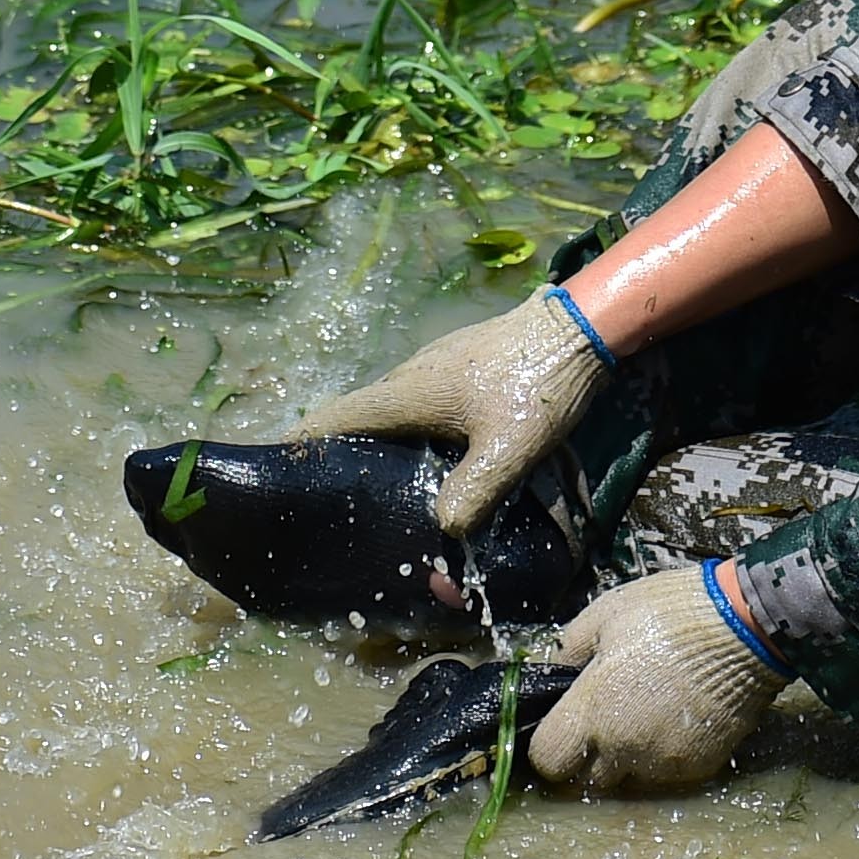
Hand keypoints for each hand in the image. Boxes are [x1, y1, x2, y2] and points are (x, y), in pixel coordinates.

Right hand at [291, 285, 605, 533]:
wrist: (580, 327)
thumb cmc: (537, 384)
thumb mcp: (509, 450)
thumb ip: (472, 494)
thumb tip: (443, 531)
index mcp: (408, 394)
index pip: (336, 419)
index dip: (304, 444)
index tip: (278, 471)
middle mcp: (410, 376)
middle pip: (360, 416)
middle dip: (341, 450)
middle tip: (335, 496)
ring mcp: (435, 366)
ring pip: (391, 408)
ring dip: (378, 440)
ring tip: (379, 484)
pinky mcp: (460, 365)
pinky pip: (417, 401)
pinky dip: (407, 429)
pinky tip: (430, 456)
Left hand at [529, 565, 785, 795]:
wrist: (743, 627)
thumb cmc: (668, 613)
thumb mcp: (604, 614)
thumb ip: (568, 650)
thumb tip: (553, 673)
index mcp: (594, 710)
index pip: (549, 760)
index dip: (549, 746)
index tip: (561, 727)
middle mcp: (624, 747)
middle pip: (588, 777)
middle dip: (590, 754)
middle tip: (606, 715)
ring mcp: (664, 762)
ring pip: (629, 776)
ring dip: (628, 755)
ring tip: (645, 711)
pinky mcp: (698, 767)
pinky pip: (666, 772)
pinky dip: (664, 753)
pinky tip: (674, 717)